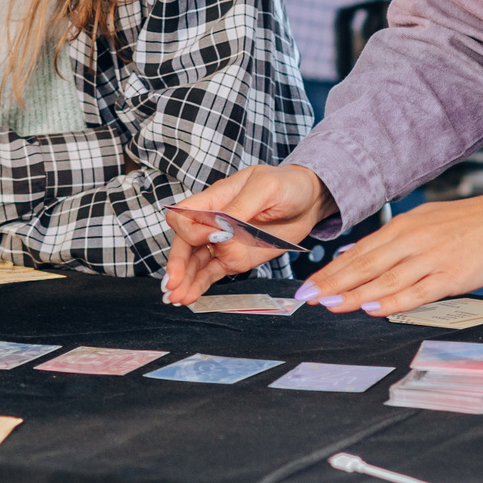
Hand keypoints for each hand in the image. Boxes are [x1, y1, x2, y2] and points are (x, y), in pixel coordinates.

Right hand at [159, 164, 332, 304]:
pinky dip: (199, 284)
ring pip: (194, 262)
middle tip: (173, 283)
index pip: (184, 214)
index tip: (210, 238)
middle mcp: (214, 222)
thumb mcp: (265, 188)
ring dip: (184, 279)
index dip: (191, 229)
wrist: (309, 202)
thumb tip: (219, 229)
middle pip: (184, 242)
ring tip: (177, 298)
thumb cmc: (287, 185)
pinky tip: (190, 296)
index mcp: (215, 199)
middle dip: (177, 263)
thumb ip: (240, 208)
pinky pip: (211, 273)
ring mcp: (224, 242)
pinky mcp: (235, 259)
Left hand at [287, 193, 482, 314]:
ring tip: (331, 305)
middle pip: (364, 265)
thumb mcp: (420, 221)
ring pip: (385, 280)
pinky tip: (373, 309)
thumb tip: (352, 254)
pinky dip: (393, 301)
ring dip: (354, 294)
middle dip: (333, 282)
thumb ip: (387, 241)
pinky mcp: (450, 276)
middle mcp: (411, 241)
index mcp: (401, 228)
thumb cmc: (465, 222)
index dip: (331, 270)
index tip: (309, 285)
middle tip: (308, 297)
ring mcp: (430, 259)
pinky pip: (416, 291)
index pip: (358, 252)